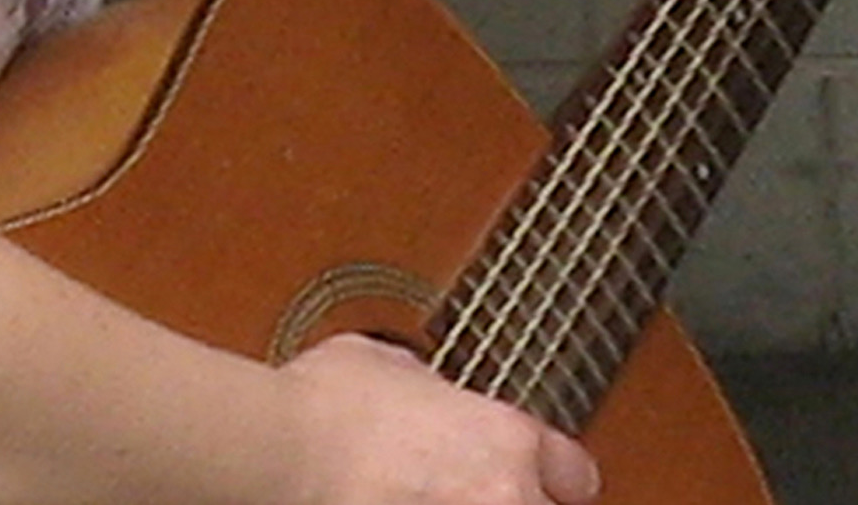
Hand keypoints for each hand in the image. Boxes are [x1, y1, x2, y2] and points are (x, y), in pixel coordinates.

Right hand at [277, 337, 597, 504]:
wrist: (283, 456)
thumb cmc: (326, 408)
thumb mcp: (391, 365)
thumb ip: (431, 389)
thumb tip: (425, 393)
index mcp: (507, 439)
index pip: (574, 473)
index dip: (555, 475)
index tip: (544, 479)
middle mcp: (505, 499)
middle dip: (524, 503)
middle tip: (484, 493)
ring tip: (433, 501)